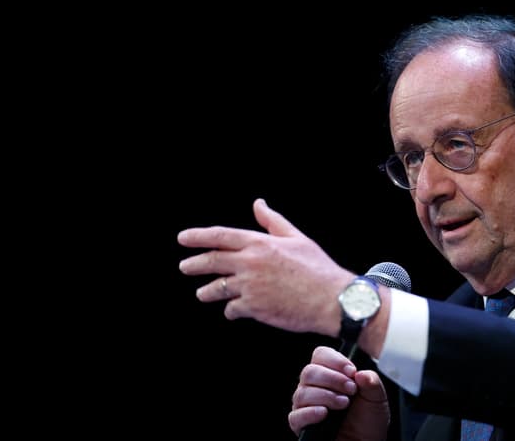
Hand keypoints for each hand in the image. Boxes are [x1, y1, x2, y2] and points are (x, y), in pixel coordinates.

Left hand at [178, 199, 355, 335]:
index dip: (198, 237)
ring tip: (202, 293)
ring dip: (207, 291)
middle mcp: (250, 263)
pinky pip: (232, 309)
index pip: (219, 236)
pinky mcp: (253, 308)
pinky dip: (230, 310)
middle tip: (185, 267)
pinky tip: (232, 311)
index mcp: (259, 243)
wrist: (331, 299)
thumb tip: (258, 204)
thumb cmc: (318, 268)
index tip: (183, 239)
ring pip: (217, 288)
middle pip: (211, 262)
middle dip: (194, 265)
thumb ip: (273, 221)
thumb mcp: (296, 238)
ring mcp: (250, 286)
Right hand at [290, 346, 388, 440]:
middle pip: (309, 372)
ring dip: (326, 396)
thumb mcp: (377, 398)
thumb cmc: (368, 421)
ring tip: (343, 404)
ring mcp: (306, 406)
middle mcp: (315, 388)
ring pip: (302, 392)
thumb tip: (361, 374)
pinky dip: (310, 412)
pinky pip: (295, 416)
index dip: (334, 360)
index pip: (320, 355)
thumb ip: (372, 382)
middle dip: (332, 379)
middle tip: (351, 390)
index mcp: (330, 375)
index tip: (351, 371)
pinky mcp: (302, 425)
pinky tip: (324, 413)